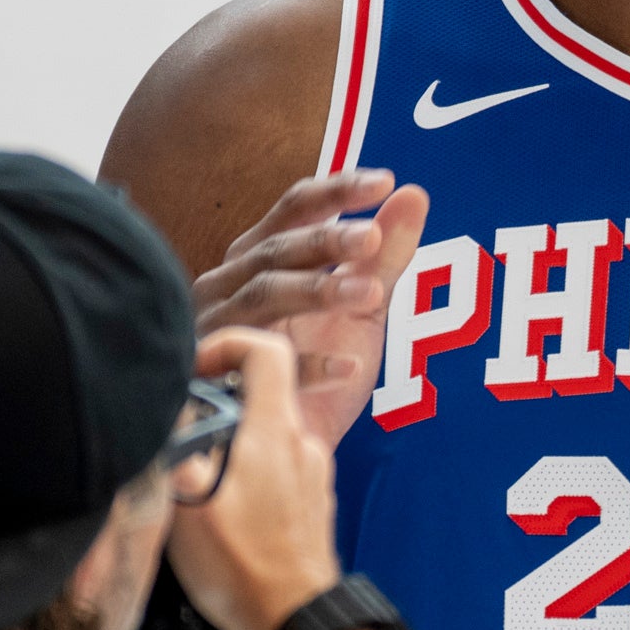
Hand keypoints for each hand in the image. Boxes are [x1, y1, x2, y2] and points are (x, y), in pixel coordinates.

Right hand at [167, 329, 342, 629]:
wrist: (294, 625)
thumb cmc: (242, 566)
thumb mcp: (189, 503)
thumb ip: (177, 447)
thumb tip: (167, 411)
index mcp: (276, 431)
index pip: (266, 350)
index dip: (225, 346)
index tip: (193, 374)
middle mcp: (304, 445)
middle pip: (263, 394)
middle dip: (218, 405)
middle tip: (182, 437)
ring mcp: (314, 477)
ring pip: (268, 436)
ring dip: (231, 446)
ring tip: (195, 483)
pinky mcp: (313, 508)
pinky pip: (278, 472)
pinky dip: (248, 478)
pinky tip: (222, 515)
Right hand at [191, 170, 429, 447]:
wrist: (277, 448)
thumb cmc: (310, 365)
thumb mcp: (359, 310)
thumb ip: (383, 257)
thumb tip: (415, 195)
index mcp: (258, 257)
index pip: (294, 210)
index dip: (336, 192)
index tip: (383, 180)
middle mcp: (228, 285)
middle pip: (276, 249)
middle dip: (325, 241)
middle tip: (373, 238)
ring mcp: (217, 329)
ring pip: (263, 295)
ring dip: (318, 291)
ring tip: (370, 295)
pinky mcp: (215, 378)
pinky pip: (260, 366)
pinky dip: (307, 367)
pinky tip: (348, 370)